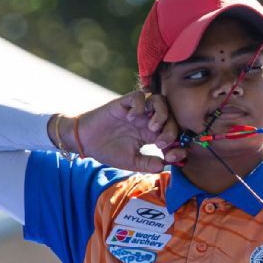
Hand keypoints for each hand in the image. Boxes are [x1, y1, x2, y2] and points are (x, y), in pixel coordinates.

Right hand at [50, 91, 186, 171]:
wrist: (85, 142)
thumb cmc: (108, 151)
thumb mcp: (131, 161)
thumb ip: (147, 164)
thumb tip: (164, 166)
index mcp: (152, 134)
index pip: (173, 134)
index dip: (178, 144)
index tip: (172, 156)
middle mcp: (147, 120)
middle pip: (171, 117)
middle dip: (171, 130)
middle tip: (160, 143)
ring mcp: (137, 111)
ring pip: (159, 101)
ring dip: (161, 114)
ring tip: (152, 128)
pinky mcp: (124, 103)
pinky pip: (139, 95)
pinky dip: (140, 105)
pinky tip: (131, 118)